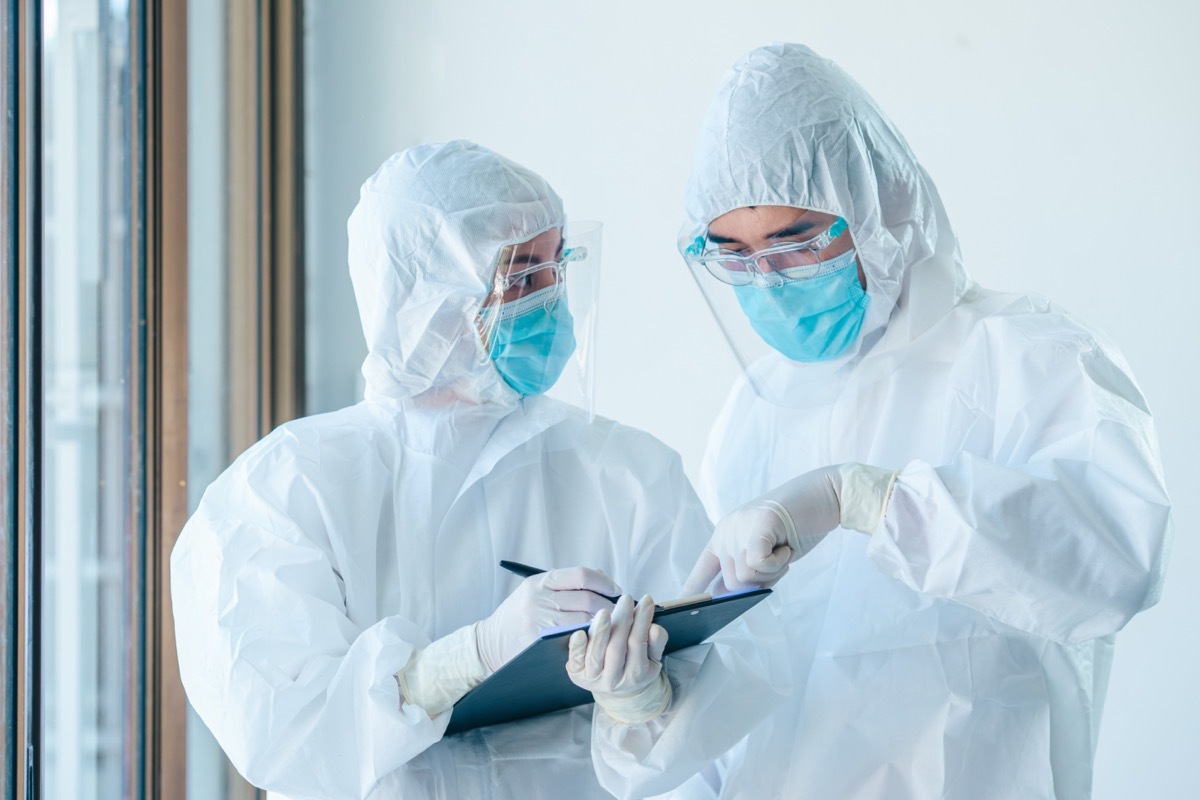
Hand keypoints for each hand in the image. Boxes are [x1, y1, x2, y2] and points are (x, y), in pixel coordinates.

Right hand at [476, 567, 619, 672]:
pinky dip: (591, 638)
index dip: (604, 582)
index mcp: (541, 581)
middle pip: (588, 599)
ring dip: (605, 624)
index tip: (616, 591)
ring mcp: (539, 620)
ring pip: (585, 620)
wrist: (487, 643)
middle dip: (610, 607)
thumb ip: (564, 585)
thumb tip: (602, 578)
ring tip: (615, 627)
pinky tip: (599, 640)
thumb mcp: (535, 592)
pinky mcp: (539, 641)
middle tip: (622, 613)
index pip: (582, 575)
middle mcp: (539, 597)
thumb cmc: (518, 617)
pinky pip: (575, 638)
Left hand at [566, 594, 670, 723]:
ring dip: (600, 632)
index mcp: (637, 675)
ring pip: (597, 655)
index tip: (646, 601)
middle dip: (622, 621)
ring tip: (605, 612)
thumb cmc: (635, 666)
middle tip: (626, 600)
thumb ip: (657, 643)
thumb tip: (654, 628)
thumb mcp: (653, 658)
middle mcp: (615, 680)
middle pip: (617, 648)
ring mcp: (594, 679)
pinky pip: (576, 661)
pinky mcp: (577, 675)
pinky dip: (577, 647)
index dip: (642, 621)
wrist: (617, 692)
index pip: (638, 643)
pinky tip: (579, 632)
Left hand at [683, 465, 841, 593]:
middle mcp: (726, 532)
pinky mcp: (756, 527)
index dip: (692, 589)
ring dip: (772, 572)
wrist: (823, 497)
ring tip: (782, 548)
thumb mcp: (766, 553)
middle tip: (778, 557)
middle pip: (732, 584)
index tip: (679, 604)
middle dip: (761, 581)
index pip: (702, 569)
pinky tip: (785, 546)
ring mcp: (738, 528)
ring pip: (746, 578)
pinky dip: (778, 563)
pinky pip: (759, 565)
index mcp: (724, 537)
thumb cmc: (797, 527)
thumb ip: (748, 571)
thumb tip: (726, 597)